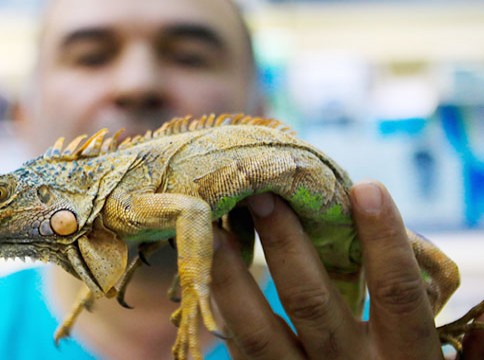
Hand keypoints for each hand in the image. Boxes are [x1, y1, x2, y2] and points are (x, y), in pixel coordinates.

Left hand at [211, 181, 448, 358]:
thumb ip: (474, 352)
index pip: (398, 296)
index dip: (385, 242)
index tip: (366, 188)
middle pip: (312, 304)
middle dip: (286, 246)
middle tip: (262, 196)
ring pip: (257, 332)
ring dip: (232, 277)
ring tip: (211, 228)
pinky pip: (239, 352)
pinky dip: (220, 310)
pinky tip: (206, 273)